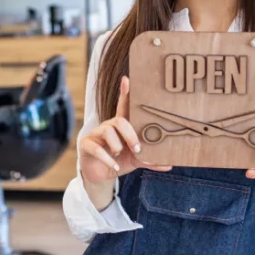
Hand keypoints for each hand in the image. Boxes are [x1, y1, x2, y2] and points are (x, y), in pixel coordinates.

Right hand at [80, 76, 170, 207]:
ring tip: (119, 155)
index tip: (127, 79)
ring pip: (108, 131)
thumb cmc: (119, 161)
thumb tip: (168, 165)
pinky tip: (114, 167)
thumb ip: (150, 160)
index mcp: (120, 127)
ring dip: (117, 146)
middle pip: (119, 121)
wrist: (101, 175)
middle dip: (130, 134)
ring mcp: (95, 134)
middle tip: (137, 148)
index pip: (123, 107)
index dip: (124, 93)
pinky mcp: (86, 145)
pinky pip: (97, 148)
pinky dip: (108, 159)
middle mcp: (107, 127)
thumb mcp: (136, 160)